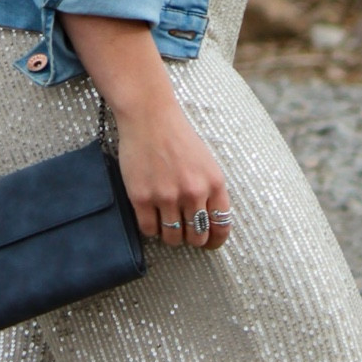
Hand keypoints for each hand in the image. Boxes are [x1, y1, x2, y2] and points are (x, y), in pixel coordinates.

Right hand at [115, 95, 231, 249]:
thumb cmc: (178, 137)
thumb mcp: (206, 162)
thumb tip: (209, 222)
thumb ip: (210, 190)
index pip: (221, 226)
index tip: (209, 244)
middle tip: (185, 234)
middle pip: (197, 236)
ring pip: (173, 237)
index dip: (215, 241)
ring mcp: (166, 196)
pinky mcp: (141, 197)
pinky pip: (149, 229)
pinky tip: (152, 219)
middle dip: (192, 239)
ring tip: (167, 225)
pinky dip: (151, 229)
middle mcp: (193, 192)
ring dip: (171, 237)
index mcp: (214, 183)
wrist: (149, 117)